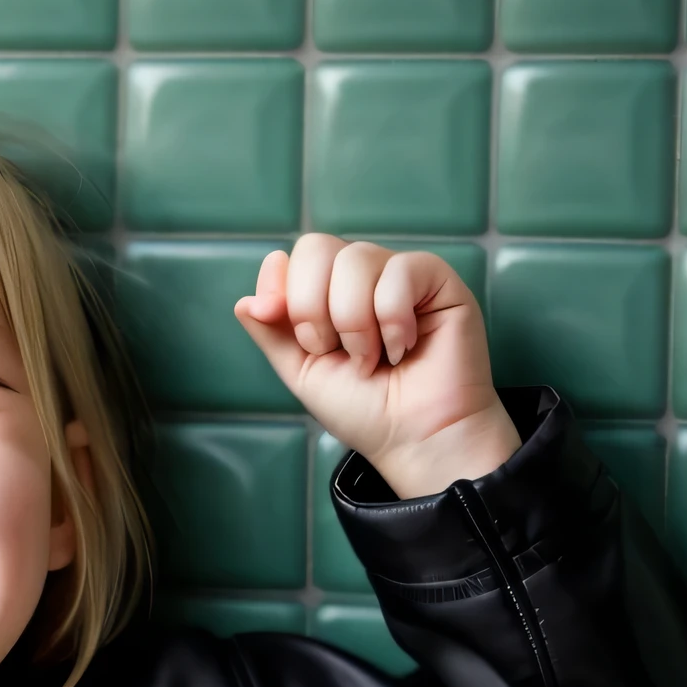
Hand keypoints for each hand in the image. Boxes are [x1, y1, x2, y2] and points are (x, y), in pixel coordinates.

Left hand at [234, 234, 520, 497]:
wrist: (416, 439)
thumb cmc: (366, 409)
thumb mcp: (301, 371)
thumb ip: (272, 332)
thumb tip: (247, 300)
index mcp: (330, 291)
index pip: (296, 256)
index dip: (284, 290)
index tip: (296, 334)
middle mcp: (364, 276)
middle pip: (318, 246)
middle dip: (313, 307)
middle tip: (333, 351)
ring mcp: (401, 275)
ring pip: (356, 259)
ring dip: (354, 322)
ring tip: (370, 359)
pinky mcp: (439, 281)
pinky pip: (401, 272)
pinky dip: (393, 319)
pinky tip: (404, 348)